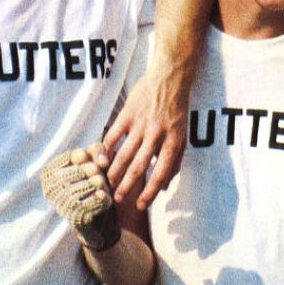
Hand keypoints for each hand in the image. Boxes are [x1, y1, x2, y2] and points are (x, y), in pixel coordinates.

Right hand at [40, 146, 119, 250]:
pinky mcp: (76, 217)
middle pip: (84, 169)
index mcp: (49, 173)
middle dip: (97, 171)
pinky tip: (104, 197)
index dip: (90, 157)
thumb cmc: (90, 182)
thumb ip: (96, 150)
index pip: (75, 155)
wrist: (93, 218)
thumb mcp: (91, 160)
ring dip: (103, 184)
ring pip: (92, 184)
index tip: (94, 164)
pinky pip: (97, 200)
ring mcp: (62, 204)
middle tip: (101, 177)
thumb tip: (102, 162)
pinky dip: (104, 197)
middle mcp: (51, 189)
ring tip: (104, 186)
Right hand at [101, 67, 188, 209]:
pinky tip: (101, 160)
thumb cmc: (177, 110)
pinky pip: (114, 135)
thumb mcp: (182, 136)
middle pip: (138, 167)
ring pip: (124, 154)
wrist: (170, 78)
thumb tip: (165, 187)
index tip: (141, 206)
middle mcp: (156, 135)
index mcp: (173, 142)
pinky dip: (106, 149)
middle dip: (127, 187)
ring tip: (107, 183)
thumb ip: (174, 162)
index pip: (160, 174)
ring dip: (114, 172)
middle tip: (117, 199)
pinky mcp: (128, 114)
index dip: (150, 193)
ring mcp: (141, 124)